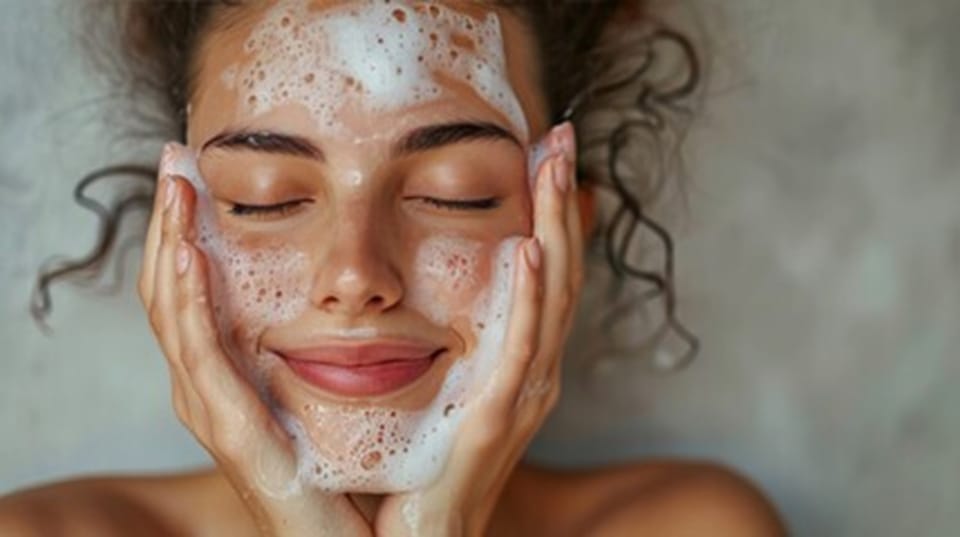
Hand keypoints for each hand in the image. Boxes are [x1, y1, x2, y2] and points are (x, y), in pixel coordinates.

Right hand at [138, 144, 371, 536]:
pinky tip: (190, 255)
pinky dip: (188, 302)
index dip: (184, 238)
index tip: (193, 179)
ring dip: (169, 250)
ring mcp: (214, 413)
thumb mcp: (332, 393)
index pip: (192, 296)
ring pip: (172, 317)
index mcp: (230, 380)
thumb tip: (350, 290)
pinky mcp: (232, 432)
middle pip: (170, 297)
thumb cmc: (350, 472)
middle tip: (174, 165)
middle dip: (168, 230)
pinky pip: (200, 355)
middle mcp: (210, 393)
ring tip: (176, 193)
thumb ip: (319, 350)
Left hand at [374, 123, 582, 535]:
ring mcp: (523, 396)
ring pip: (554, 297)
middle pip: (562, 271)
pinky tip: (532, 248)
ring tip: (555, 166)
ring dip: (556, 227)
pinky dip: (534, 298)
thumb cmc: (424, 470)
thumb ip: (451, 342)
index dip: (552, 211)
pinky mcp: (497, 421)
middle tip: (563, 135)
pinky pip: (522, 350)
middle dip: (562, 201)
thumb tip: (428, 290)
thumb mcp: (442, 390)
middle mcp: (534, 374)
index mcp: (519, 364)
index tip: (545, 153)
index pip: (546, 273)